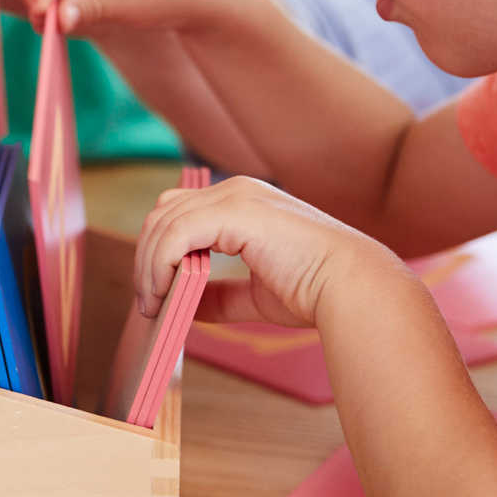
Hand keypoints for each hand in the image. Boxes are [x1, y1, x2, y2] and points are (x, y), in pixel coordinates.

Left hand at [134, 175, 392, 328]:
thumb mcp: (257, 293)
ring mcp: (236, 196)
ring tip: (152, 304)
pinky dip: (159, 264)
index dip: (159, 248)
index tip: (155, 291)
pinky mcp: (235, 212)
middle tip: (147, 302)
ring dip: (149, 265)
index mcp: (245, 200)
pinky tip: (163, 294)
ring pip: (164, 221)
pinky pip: (176, 234)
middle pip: (164, 211)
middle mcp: (237, 189)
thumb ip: (221, 294)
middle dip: (146, 256)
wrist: (350, 286)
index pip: (180, 210)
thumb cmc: (316, 290)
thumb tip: (187, 306)